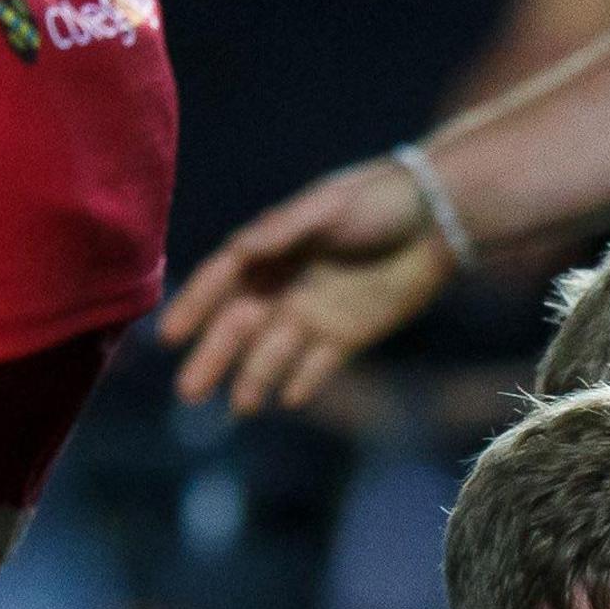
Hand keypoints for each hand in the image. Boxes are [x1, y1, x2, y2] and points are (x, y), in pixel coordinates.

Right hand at [156, 152, 454, 414]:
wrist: (439, 216)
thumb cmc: (379, 200)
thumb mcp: (329, 207)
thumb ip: (284, 230)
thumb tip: (241, 248)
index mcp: (273, 249)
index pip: (222, 282)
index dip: (194, 308)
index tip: (170, 338)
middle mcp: (286, 284)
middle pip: (240, 327)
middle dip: (214, 358)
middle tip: (188, 394)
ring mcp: (316, 312)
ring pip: (274, 352)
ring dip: (254, 379)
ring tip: (239, 408)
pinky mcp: (349, 334)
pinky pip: (319, 365)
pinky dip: (303, 381)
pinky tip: (285, 400)